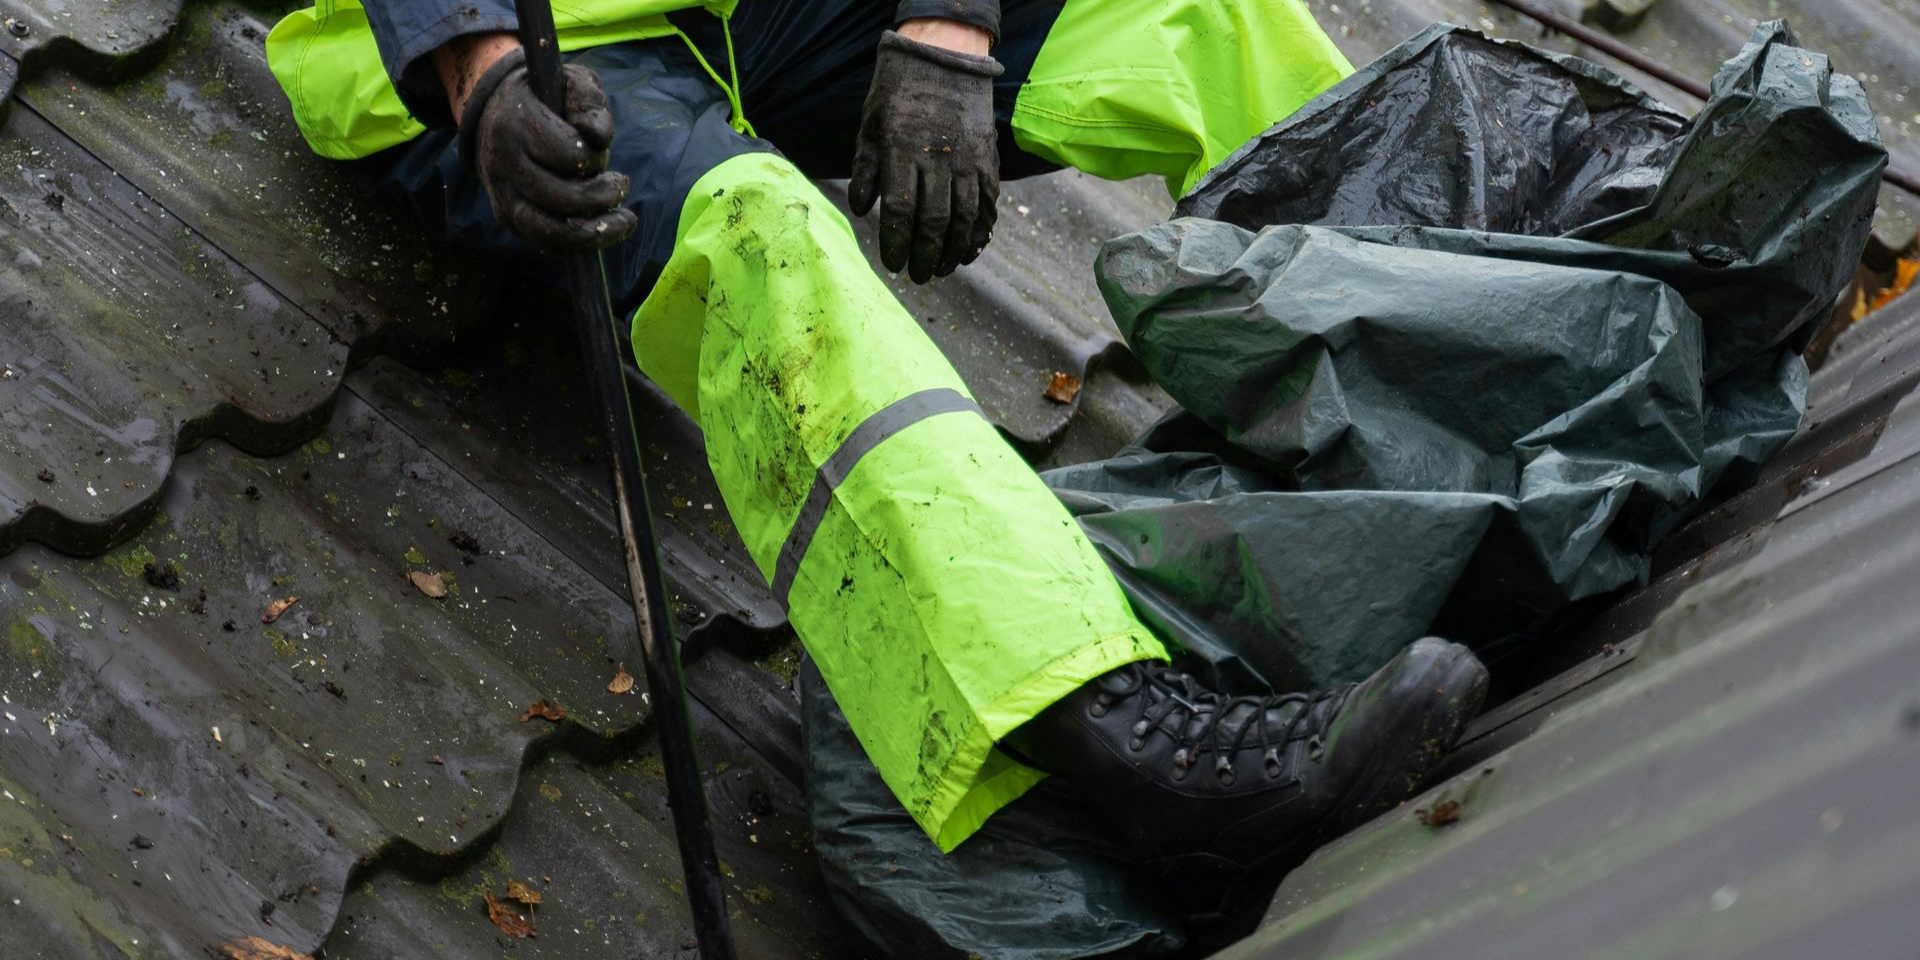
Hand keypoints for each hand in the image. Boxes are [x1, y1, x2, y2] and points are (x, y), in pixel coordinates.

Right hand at [455, 46, 636, 251]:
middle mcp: (504, 162)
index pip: (568, 155)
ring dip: (594, 232)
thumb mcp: (569, 82)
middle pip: (561, 197)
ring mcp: (502, 193)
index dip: (595, 158)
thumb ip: (589, 102)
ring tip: (624, 222)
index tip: (601, 149)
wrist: (494, 111)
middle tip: (621, 186)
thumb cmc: (545, 97)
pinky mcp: (506, 216)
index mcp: (516, 123)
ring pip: (548, 229)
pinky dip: (575, 244)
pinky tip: (600, 232)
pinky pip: (542, 241)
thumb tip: (598, 136)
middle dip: (602, 196)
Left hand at [849, 27, 1002, 283]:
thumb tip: (861, 209)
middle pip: (932, 221)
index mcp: (902, 150)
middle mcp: (938, 158)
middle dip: (924, 255)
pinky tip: (970, 250)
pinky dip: (980, 231)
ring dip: (953, 250)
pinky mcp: (987, 158)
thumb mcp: (870, 124)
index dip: (895, 242)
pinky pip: (987, 204)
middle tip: (917, 276)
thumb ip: (865, 168)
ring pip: (964, 217)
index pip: (898, 210)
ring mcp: (967, 159)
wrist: (945, 57)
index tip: (892, 263)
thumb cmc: (899, 92)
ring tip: (942, 270)